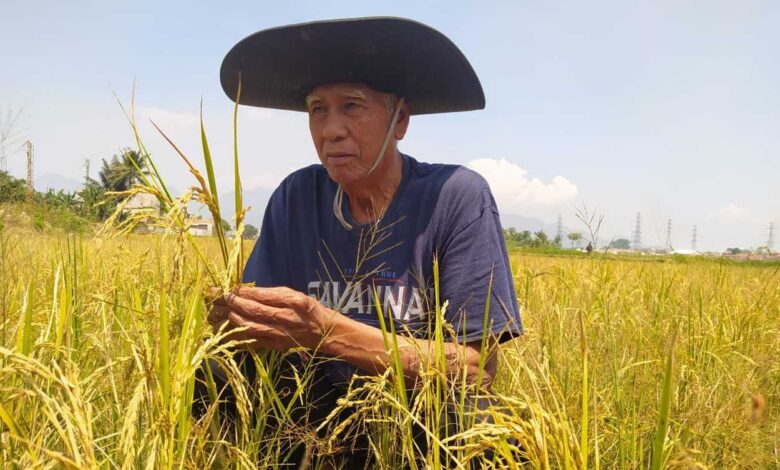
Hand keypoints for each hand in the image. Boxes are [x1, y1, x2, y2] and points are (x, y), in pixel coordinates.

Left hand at [207, 286, 332, 350]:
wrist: (323, 332)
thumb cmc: (308, 309)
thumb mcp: (294, 294)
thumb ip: (272, 293)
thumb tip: (246, 291)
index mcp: (291, 301)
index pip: (260, 295)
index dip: (241, 292)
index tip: (226, 289)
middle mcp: (284, 317)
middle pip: (252, 310)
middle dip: (231, 303)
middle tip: (215, 298)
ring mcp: (278, 333)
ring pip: (249, 327)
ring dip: (229, 320)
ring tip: (216, 314)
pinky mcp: (274, 345)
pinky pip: (251, 341)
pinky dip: (236, 336)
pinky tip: (223, 332)